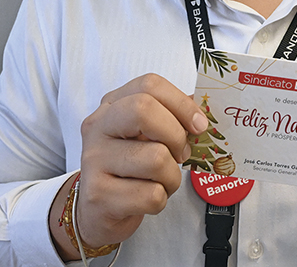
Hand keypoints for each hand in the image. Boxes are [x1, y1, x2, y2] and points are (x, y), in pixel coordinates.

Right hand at [51, 74, 207, 258]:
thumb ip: (171, 118)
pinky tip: (145, 199)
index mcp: (112, 105)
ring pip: (156, 158)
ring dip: (171, 176)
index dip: (181, 103)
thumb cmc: (129, 168)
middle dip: (176, 135)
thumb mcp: (145, 135)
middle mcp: (98, 128)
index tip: (198, 125)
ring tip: (161, 181)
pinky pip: (151, 195)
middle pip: (144, 110)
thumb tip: (203, 113)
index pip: (149, 85)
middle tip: (180, 154)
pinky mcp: (98, 195)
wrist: (98, 211)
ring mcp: (93, 161)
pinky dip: (160, 200)